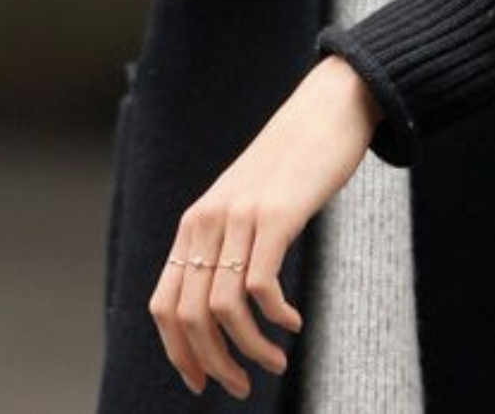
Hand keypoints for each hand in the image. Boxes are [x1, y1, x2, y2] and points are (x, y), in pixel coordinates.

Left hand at [148, 54, 383, 398]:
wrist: (329, 108)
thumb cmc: (298, 160)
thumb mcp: (252, 200)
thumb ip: (233, 237)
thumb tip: (231, 294)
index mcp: (195, 223)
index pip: (164, 305)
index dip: (178, 352)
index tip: (203, 381)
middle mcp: (208, 221)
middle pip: (189, 315)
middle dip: (213, 362)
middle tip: (241, 386)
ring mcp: (241, 217)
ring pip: (224, 306)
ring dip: (248, 347)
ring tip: (275, 362)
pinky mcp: (277, 214)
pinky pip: (261, 283)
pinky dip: (274, 315)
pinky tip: (293, 323)